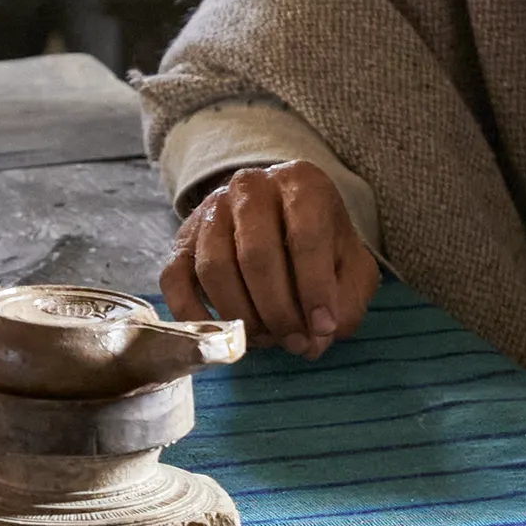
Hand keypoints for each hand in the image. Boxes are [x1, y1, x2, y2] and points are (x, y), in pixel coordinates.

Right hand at [161, 163, 377, 359]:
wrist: (279, 217)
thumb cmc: (320, 243)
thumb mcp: (350, 264)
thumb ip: (345, 300)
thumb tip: (315, 338)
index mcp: (300, 183)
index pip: (305, 236)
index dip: (315, 289)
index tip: (322, 328)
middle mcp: (250, 187)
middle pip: (256, 255)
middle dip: (278, 310)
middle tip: (294, 342)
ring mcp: (210, 210)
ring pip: (215, 268)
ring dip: (241, 315)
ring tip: (266, 338)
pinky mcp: (182, 239)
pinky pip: (175, 280)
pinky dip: (194, 315)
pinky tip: (223, 336)